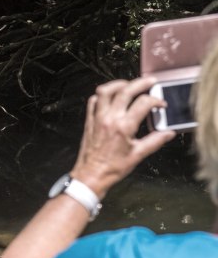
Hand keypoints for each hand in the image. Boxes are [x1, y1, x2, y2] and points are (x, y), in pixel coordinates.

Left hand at [71, 77, 176, 197]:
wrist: (91, 175)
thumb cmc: (112, 168)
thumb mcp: (137, 156)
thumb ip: (154, 141)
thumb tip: (168, 133)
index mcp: (123, 127)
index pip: (143, 103)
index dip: (156, 101)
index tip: (160, 105)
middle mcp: (109, 119)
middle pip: (125, 90)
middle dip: (141, 83)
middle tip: (150, 82)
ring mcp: (97, 118)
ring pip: (105, 91)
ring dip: (118, 84)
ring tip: (128, 85)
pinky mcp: (89, 121)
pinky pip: (93, 102)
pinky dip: (101, 96)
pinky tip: (110, 98)